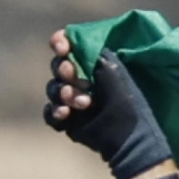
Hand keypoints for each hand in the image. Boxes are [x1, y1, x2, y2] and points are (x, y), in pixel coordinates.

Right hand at [46, 30, 174, 178]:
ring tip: (83, 102)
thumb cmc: (129, 104)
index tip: (62, 47)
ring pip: (53, 89)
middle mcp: (81, 80)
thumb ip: (97, 55)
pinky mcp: (66, 119)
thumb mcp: (116, 74)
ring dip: (64, 93)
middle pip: (57, 66)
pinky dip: (54, 112)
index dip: (61, 43)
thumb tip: (76, 39)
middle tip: (75, 77)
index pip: (69, 46)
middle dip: (64, 71)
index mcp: (94, 66)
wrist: (129, 140)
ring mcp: (72, 100)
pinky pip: (49, 113)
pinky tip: (66, 114)